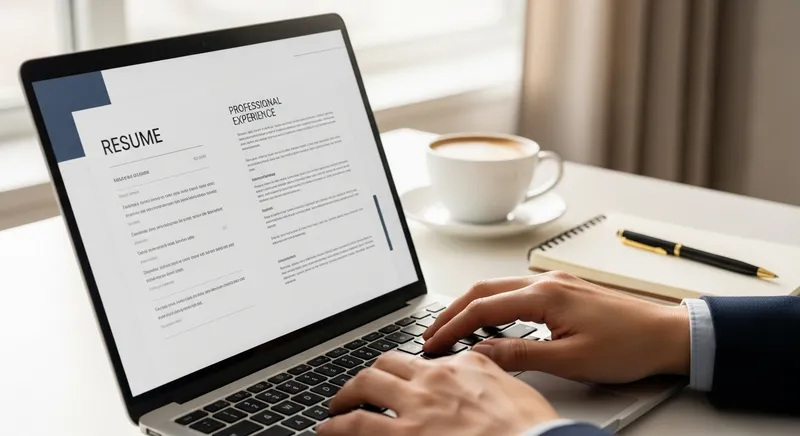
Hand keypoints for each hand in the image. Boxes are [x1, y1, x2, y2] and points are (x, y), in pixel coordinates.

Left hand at [317, 351, 557, 435]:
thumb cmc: (534, 432)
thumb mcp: (517, 391)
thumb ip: (491, 376)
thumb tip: (481, 372)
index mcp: (464, 366)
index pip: (421, 359)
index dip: (402, 370)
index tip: (395, 378)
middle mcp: (435, 379)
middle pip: (386, 365)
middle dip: (367, 377)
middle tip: (358, 390)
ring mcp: (417, 406)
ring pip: (365, 386)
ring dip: (346, 396)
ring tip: (337, 408)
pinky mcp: (404, 435)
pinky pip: (356, 425)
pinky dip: (336, 426)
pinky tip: (328, 430)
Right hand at [423, 271, 689, 382]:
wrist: (668, 334)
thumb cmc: (628, 346)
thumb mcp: (570, 360)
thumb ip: (520, 355)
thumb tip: (481, 354)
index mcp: (545, 296)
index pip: (482, 309)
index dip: (451, 327)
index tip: (432, 343)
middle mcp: (546, 282)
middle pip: (483, 290)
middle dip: (452, 311)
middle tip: (431, 334)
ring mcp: (555, 283)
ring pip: (498, 288)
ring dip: (471, 307)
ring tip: (453, 329)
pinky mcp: (563, 289)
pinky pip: (516, 292)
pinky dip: (493, 305)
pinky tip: (490, 322)